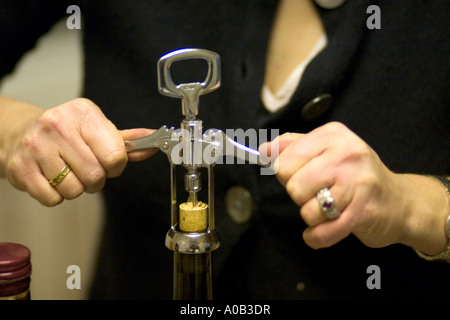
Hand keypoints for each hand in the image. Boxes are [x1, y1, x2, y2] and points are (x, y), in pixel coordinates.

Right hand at [5, 98, 155, 205]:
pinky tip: (52, 178)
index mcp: (84, 114)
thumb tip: (155, 144)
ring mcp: (37, 146)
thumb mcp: (97, 129)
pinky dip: (56, 196)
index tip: (109, 163)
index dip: (116, 166)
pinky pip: (52, 199)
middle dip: (96, 180)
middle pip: (95, 176)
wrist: (21, 131)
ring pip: (74, 190)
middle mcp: (59, 126)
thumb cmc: (67, 132)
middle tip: (87, 170)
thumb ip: (127, 141)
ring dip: (76, 188)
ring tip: (68, 172)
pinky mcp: (20, 167)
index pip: (115, 155)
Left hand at [260, 122, 448, 253]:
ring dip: (313, 217)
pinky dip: (317, 237)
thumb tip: (264, 150)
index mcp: (333, 135)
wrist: (400, 203)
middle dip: (301, 196)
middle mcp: (346, 154)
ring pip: (307, 211)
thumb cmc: (356, 176)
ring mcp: (357, 183)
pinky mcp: (363, 212)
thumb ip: (293, 147)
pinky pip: (322, 232)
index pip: (285, 159)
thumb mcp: (327, 150)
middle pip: (293, 186)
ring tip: (330, 208)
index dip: (287, 174)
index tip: (302, 175)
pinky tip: (325, 228)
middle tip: (320, 193)